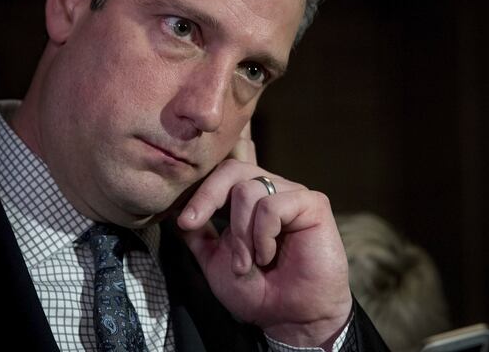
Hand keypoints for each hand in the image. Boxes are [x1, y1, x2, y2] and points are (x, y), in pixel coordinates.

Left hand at [177, 131, 351, 347]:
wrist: (290, 318)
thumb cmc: (257, 291)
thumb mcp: (214, 260)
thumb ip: (198, 235)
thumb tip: (175, 210)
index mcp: (247, 201)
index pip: (219, 176)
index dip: (199, 193)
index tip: (185, 222)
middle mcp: (270, 191)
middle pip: (233, 170)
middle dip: (209, 198)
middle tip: (196, 225)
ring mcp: (292, 195)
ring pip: (249, 190)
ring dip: (241, 233)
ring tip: (250, 262)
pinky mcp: (313, 204)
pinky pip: (273, 206)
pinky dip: (263, 235)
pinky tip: (269, 255)